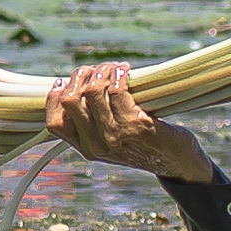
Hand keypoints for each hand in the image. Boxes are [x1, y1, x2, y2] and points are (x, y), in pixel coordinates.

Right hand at [44, 62, 216, 181]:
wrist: (176, 161)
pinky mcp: (137, 125)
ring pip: (94, 91)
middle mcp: (98, 145)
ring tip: (115, 69)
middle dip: (81, 76)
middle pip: (71, 100)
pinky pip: (118, 89)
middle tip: (97, 70)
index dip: (54, 97)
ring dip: (103, 71)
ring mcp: (117, 136)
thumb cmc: (143, 144)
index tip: (63, 81)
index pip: (55, 121)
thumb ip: (92, 123)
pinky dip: (120, 74)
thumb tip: (72, 86)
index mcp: (87, 149)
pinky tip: (126, 71)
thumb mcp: (111, 140)